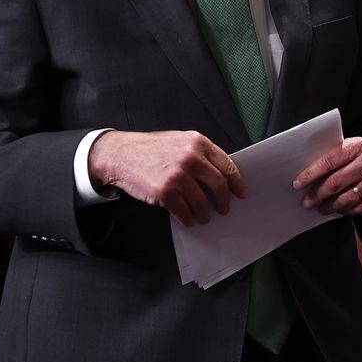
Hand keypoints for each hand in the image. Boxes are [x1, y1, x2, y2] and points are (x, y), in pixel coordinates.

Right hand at [89, 130, 246, 226]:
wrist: (119, 154)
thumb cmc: (150, 148)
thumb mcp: (179, 141)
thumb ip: (200, 154)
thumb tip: (220, 174)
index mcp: (198, 143)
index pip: (227, 165)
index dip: (237, 183)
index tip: (241, 193)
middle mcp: (190, 158)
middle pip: (219, 185)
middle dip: (224, 201)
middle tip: (224, 209)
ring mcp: (178, 176)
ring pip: (202, 202)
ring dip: (205, 213)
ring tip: (204, 217)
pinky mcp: (165, 192)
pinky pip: (184, 211)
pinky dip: (188, 218)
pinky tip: (189, 220)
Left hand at [294, 137, 361, 215]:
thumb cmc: (359, 162)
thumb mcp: (348, 153)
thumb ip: (330, 160)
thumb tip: (303, 177)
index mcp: (358, 145)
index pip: (329, 161)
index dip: (311, 174)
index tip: (297, 184)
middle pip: (336, 182)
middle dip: (318, 194)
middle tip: (307, 202)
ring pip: (347, 198)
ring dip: (330, 206)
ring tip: (321, 208)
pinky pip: (359, 207)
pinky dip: (345, 210)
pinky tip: (338, 209)